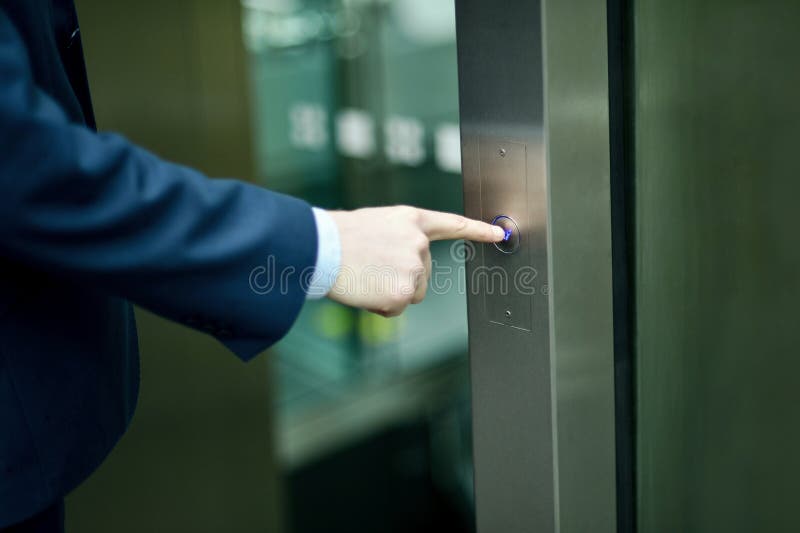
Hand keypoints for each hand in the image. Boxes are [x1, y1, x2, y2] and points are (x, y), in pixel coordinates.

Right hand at [326, 206, 504, 316]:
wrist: (321, 247)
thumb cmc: (339, 237)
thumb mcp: (377, 225)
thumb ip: (399, 240)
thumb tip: (405, 269)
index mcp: (411, 220)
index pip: (452, 224)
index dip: (478, 230)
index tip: (499, 233)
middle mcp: (419, 242)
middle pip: (422, 275)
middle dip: (399, 278)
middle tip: (370, 267)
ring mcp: (414, 267)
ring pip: (410, 293)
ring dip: (390, 292)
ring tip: (365, 276)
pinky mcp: (405, 291)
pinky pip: (396, 307)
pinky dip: (380, 305)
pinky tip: (364, 289)